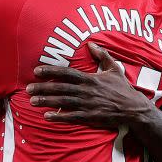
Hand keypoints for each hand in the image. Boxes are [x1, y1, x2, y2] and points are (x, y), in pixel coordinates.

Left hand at [27, 43, 151, 128]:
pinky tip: (47, 116)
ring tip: (32, 101)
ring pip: (63, 102)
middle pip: (61, 88)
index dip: (51, 71)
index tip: (37, 70)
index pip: (67, 73)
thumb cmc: (122, 88)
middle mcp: (86, 91)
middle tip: (28, 88)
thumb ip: (102, 55)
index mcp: (90, 78)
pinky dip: (59, 117)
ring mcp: (88, 104)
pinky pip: (71, 117)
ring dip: (47, 101)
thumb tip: (91, 44)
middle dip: (43, 88)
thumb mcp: (114, 69)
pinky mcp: (90, 117)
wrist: (133, 109)